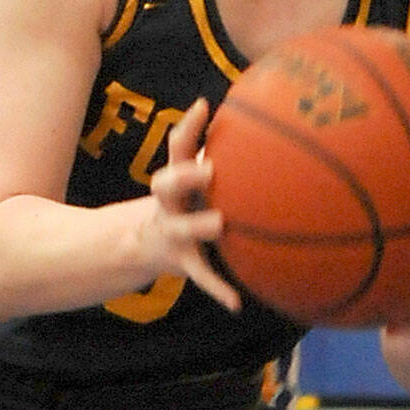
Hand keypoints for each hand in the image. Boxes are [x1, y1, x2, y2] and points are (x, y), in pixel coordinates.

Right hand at [144, 98, 240, 311]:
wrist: (144, 244)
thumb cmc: (185, 200)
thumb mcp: (191, 178)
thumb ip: (215, 154)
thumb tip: (265, 119)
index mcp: (174, 178)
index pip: (175, 147)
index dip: (187, 127)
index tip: (203, 105)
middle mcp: (168, 204)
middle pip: (164, 184)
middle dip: (184, 176)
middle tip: (208, 168)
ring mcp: (172, 233)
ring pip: (181, 229)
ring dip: (198, 225)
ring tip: (218, 223)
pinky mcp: (183, 262)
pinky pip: (201, 276)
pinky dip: (218, 290)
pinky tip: (236, 303)